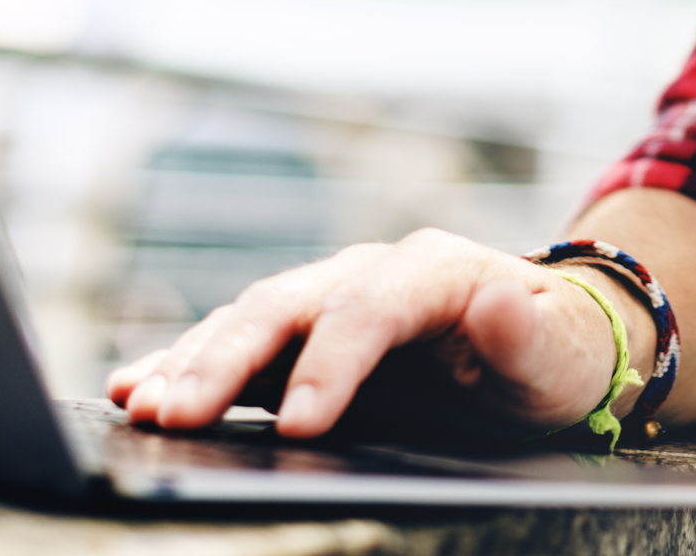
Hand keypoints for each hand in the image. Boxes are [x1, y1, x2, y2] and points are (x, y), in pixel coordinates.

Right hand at [105, 229, 627, 441]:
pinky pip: (237, 340)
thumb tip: (497, 302)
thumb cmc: (554, 353)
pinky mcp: (304, 332)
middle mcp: (370, 270)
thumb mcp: (560, 355)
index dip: (331, 364)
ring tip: (142, 406)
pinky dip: (185, 361)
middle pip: (288, 304)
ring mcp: (330, 295)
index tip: (297, 426)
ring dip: (193, 361)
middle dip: (227, 359)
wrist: (545, 338)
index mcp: (434, 269)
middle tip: (175, 414)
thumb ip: (528, 334)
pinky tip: (136, 387)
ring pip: (249, 317)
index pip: (371, 307)